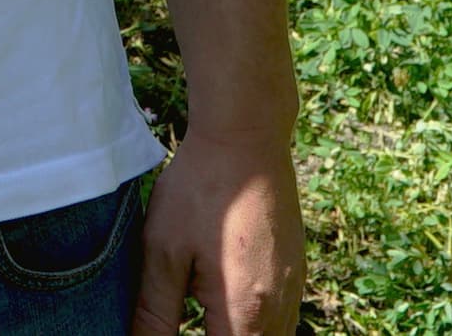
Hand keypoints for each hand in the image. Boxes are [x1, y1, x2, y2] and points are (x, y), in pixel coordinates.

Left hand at [134, 127, 301, 334]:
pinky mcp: (296, 272)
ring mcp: (293, 291)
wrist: (246, 136)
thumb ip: (155, 313)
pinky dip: (254, 324)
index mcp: (244, 314)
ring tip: (202, 316)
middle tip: (184, 318)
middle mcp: (278, 311)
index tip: (173, 326)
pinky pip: (280, 320)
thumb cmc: (199, 190)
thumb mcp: (163, 251)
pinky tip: (224, 301)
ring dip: (235, 335)